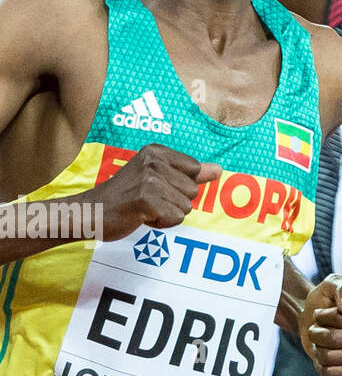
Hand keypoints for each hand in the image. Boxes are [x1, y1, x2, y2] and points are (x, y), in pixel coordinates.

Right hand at [82, 143, 220, 241]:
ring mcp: (150, 180)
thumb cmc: (123, 196)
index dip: (180, 186)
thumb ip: (189, 173)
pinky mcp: (146, 200)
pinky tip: (141, 217)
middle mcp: (154, 161)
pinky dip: (161, 223)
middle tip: (146, 200)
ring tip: (143, 208)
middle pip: (193, 191)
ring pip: (186, 207)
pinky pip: (175, 218)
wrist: (89, 212)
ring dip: (167, 214)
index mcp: (157, 151)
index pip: (195, 169)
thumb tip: (218, 170)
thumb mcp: (155, 177)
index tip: (155, 187)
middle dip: (173, 202)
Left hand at [299, 274, 341, 375]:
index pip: (341, 319)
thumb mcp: (332, 283)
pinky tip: (324, 355)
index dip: (323, 316)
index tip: (321, 312)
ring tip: (320, 341)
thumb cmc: (325, 299)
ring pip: (330, 358)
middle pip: (335, 340)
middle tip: (317, 327)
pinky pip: (331, 374)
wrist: (314, 318)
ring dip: (317, 349)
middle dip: (317, 333)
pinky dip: (320, 365)